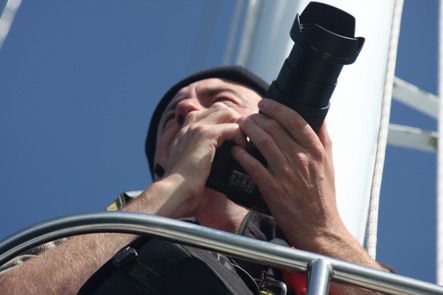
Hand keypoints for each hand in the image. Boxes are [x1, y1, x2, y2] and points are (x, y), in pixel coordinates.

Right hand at [161, 103, 246, 213]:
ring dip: (239, 127)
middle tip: (242, 141)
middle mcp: (191, 124)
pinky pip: (233, 127)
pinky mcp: (205, 134)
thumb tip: (224, 156)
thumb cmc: (185, 185)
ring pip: (228, 113)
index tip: (236, 140)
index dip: (226, 123)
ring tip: (243, 145)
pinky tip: (241, 153)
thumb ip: (205, 154)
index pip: (212, 113)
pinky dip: (241, 139)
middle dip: (235, 122)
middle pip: (221, 109)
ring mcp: (197, 127)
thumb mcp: (194, 164)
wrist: (175, 191)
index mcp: (187, 129)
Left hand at [231, 99, 339, 248]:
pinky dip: (242, 155)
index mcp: (315, 150)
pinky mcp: (273, 188)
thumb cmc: (323, 196)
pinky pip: (253, 166)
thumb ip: (323, 138)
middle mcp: (301, 159)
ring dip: (247, 129)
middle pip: (274, 127)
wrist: (319, 227)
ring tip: (239, 125)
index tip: (264, 103)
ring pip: (262, 141)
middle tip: (247, 115)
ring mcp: (286, 173)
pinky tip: (236, 150)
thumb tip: (319, 117)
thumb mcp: (329, 163)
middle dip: (256, 116)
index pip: (294, 119)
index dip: (276, 107)